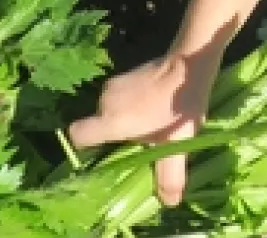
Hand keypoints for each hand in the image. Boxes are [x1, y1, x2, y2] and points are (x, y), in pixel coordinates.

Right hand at [67, 56, 213, 206]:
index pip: (77, 135)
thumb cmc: (178, 108)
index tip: (104, 154)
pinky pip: (120, 97)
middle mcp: (105, 101)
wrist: (189, 64)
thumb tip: (168, 202)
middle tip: (138, 145)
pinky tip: (154, 108)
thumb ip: (170, 176)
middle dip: (113, 137)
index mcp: (110, 121)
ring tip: (150, 126)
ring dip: (125, 120)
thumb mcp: (176, 145)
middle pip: (97, 125)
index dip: (84, 148)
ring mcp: (114, 84)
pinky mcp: (126, 74)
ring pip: (110, 110)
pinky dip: (131, 105)